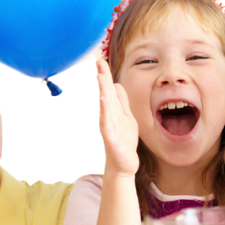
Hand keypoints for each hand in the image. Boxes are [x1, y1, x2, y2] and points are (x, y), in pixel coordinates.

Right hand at [93, 54, 138, 177]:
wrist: (124, 165)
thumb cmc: (124, 141)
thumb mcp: (126, 117)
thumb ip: (121, 101)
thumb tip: (115, 83)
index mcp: (115, 109)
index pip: (109, 87)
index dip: (106, 74)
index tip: (100, 59)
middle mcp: (110, 115)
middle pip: (106, 92)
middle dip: (103, 76)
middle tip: (98, 60)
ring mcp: (109, 126)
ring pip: (106, 104)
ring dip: (103, 89)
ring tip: (101, 75)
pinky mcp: (110, 138)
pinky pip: (106, 122)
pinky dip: (104, 111)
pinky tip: (102, 100)